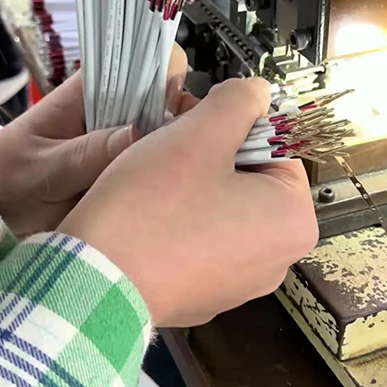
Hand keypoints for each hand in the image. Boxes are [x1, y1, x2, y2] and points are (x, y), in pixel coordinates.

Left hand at [0, 46, 197, 235]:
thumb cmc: (5, 178)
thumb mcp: (43, 168)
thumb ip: (88, 153)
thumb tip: (140, 133)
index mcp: (86, 94)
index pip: (137, 63)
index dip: (164, 75)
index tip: (179, 103)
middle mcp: (109, 114)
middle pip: (160, 100)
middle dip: (178, 118)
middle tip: (185, 147)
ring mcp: (119, 145)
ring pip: (161, 137)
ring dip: (172, 152)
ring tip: (182, 174)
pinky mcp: (124, 175)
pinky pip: (151, 170)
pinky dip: (162, 179)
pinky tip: (172, 193)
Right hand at [57, 78, 318, 326]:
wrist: (93, 281)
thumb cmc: (150, 211)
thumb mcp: (200, 133)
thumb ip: (239, 101)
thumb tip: (256, 92)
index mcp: (292, 221)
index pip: (276, 145)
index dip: (233, 121)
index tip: (197, 118)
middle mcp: (275, 260)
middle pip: (249, 178)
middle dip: (211, 152)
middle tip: (171, 143)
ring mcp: (236, 283)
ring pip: (220, 208)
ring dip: (190, 184)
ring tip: (153, 179)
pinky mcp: (200, 295)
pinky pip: (196, 242)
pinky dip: (175, 223)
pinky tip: (146, 215)